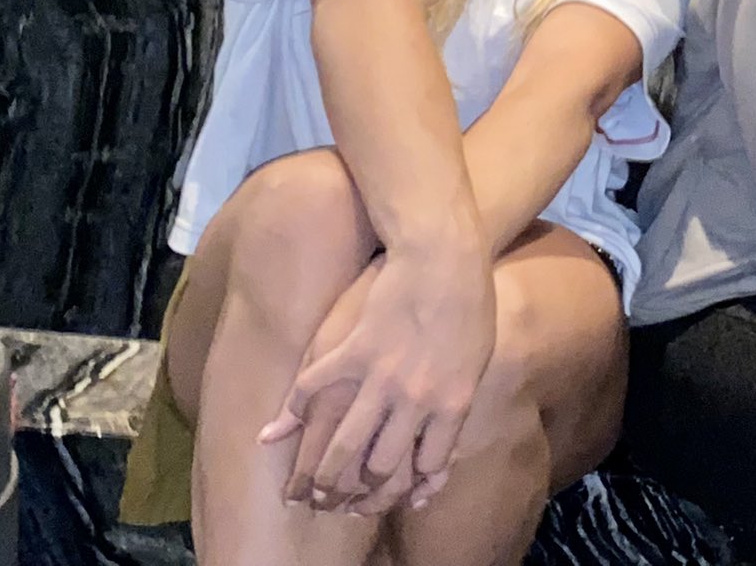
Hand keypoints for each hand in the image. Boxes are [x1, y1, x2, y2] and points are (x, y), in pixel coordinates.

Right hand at [258, 244, 494, 512]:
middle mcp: (416, 398)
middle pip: (379, 466)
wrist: (445, 256)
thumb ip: (451, 413)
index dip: (402, 488)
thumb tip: (433, 459)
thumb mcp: (473, 364)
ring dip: (323, 472)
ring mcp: (382, 376)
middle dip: (358, 490)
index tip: (385, 495)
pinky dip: (293, 409)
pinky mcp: (352, 349)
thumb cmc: (469, 308)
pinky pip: (313, 389)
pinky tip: (282, 425)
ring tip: (311, 485)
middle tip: (340, 498)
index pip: (423, 466)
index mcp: (452, 403)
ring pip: (343, 444)